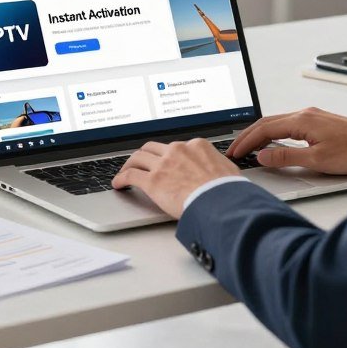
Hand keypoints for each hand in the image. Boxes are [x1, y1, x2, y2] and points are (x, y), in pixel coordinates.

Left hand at [112, 139, 240, 218]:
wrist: (221, 202)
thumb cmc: (228, 191)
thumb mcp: (227, 170)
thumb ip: (217, 166)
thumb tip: (220, 171)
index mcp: (196, 146)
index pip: (176, 146)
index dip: (167, 155)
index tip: (164, 161)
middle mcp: (177, 150)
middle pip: (153, 148)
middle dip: (145, 155)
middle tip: (140, 162)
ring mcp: (163, 164)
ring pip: (138, 158)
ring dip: (130, 164)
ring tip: (125, 171)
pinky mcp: (152, 181)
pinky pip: (130, 175)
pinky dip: (121, 178)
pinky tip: (118, 183)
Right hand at [226, 107, 346, 174]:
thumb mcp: (317, 160)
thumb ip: (287, 157)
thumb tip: (263, 156)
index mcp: (302, 120)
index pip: (265, 129)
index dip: (247, 141)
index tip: (235, 151)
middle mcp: (305, 114)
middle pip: (267, 122)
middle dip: (248, 136)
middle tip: (235, 149)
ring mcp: (312, 116)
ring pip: (278, 122)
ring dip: (261, 134)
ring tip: (249, 147)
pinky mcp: (319, 121)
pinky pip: (288, 124)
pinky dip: (275, 133)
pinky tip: (273, 142)